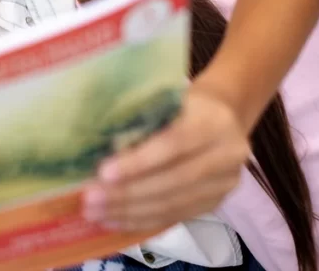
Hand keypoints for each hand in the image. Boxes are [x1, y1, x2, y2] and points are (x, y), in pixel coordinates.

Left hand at [81, 86, 249, 231]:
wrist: (223, 115)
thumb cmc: (182, 103)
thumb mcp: (165, 98)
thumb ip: (141, 120)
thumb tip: (94, 150)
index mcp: (214, 121)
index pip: (174, 145)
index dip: (138, 162)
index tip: (103, 173)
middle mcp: (227, 155)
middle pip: (173, 181)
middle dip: (128, 193)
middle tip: (90, 200)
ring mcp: (224, 184)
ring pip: (173, 204)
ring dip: (130, 212)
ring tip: (96, 213)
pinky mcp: (215, 203)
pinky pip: (175, 217)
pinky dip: (142, 221)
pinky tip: (115, 221)